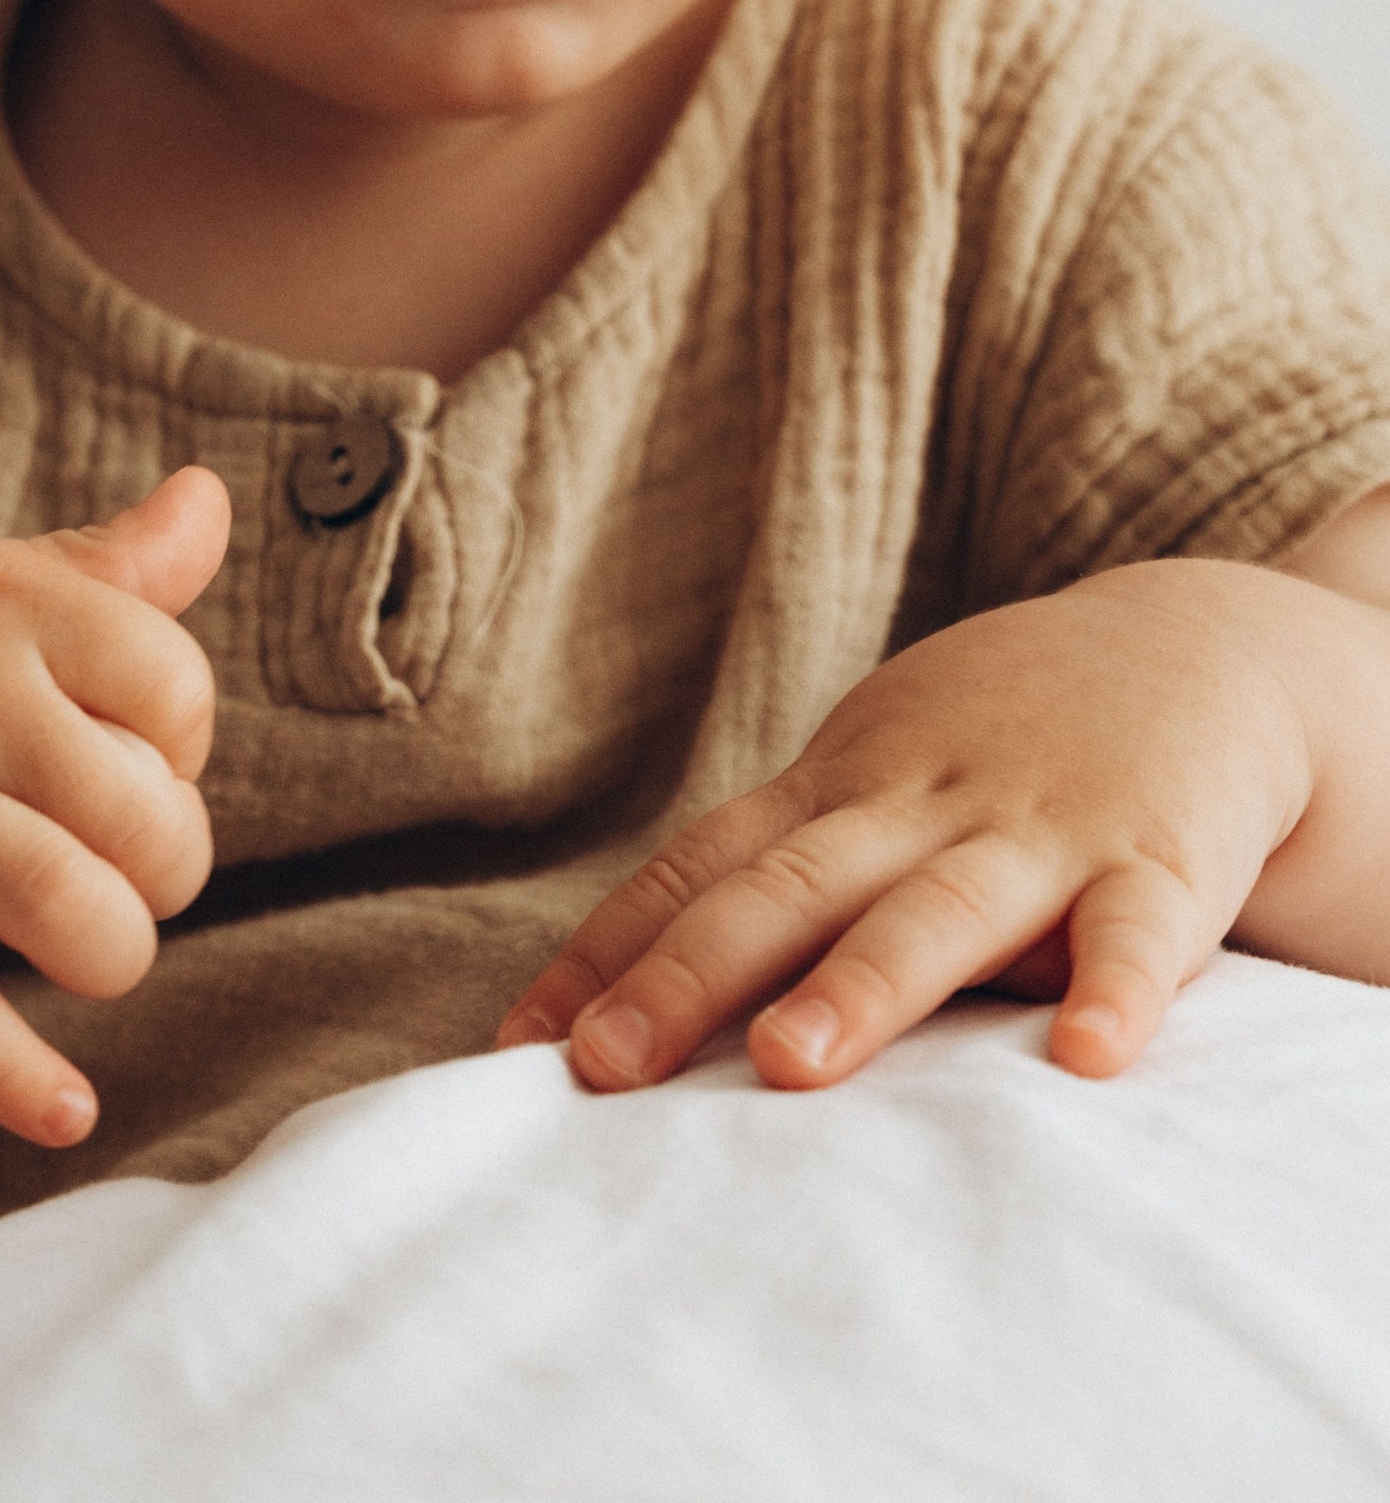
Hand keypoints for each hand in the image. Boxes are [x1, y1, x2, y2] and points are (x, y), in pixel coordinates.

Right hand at [0, 468, 228, 1146]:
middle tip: (115, 868)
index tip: (127, 762)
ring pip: (65, 911)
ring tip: (88, 947)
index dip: (180, 747)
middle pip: (143, 817)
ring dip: (111, 956)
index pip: (175, 687)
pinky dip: (14, 1078)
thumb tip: (211, 499)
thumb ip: (102, 564)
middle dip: (164, 871)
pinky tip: (66, 1111)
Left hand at [495, 562, 1323, 1093]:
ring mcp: (1035, 827)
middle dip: (685, 978)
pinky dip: (1116, 990)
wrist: (1195, 644)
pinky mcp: (1158, 857)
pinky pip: (1136, 933)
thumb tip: (641, 988)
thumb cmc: (999, 738)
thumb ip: (787, 872)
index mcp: (838, 791)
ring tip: (790, 1065)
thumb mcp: (879, 777)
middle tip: (601, 1068)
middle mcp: (917, 804)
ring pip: (935, 909)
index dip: (606, 956)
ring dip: (861, 985)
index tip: (518, 1045)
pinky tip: (1087, 1057)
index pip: (696, 871)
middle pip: (784, 891)